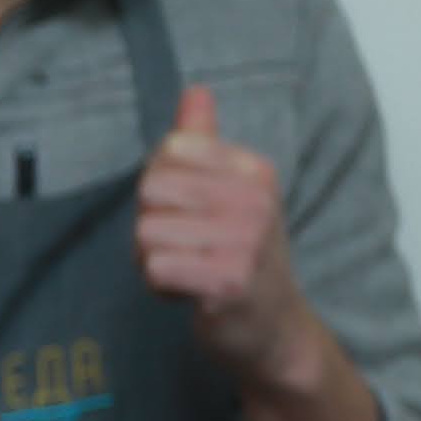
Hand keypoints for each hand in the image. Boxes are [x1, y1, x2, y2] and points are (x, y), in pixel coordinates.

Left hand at [131, 84, 324, 383]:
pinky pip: (154, 268)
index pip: (168, 151)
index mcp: (254, 170)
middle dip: (152, 224)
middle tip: (185, 248)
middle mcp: (254, 199)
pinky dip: (160, 286)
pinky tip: (189, 293)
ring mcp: (244, 240)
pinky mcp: (227, 281)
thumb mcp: (231, 193)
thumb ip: (205, 143)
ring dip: (153, 260)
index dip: (161, 188)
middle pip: (151, 189)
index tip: (190, 214)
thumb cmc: (241, 256)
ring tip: (190, 271)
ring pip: (146, 232)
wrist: (274, 330)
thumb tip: (195, 90)